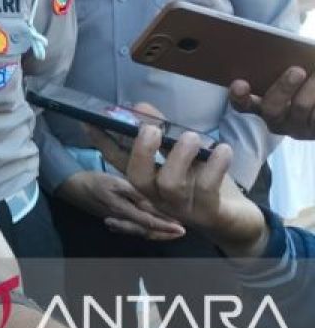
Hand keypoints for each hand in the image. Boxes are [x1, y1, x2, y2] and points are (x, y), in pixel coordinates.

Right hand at [55, 165, 184, 239]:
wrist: (72, 186)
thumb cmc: (94, 182)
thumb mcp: (114, 182)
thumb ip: (134, 192)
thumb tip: (153, 202)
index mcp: (123, 211)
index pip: (149, 222)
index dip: (166, 226)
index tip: (181, 228)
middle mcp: (122, 220)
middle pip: (147, 232)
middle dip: (165, 234)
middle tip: (181, 232)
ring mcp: (118, 221)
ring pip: (141, 232)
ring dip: (157, 233)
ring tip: (171, 231)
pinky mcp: (115, 219)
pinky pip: (134, 228)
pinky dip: (146, 229)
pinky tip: (152, 227)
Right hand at [93, 123, 268, 257]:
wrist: (236, 220)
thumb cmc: (204, 181)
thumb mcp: (183, 153)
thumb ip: (163, 131)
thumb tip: (140, 108)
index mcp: (149, 180)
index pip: (119, 160)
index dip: (103, 141)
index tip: (90, 121)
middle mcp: (158, 196)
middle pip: (138, 178)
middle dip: (142, 151)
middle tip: (152, 129)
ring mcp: (181, 208)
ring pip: (170, 184)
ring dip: (180, 156)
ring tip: (193, 137)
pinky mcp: (208, 214)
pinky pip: (206, 188)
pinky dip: (215, 165)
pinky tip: (223, 149)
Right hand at [230, 67, 314, 138]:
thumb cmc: (304, 72)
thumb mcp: (292, 67)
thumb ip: (279, 60)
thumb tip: (282, 45)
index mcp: (261, 105)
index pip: (242, 104)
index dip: (239, 96)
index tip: (240, 83)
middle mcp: (277, 120)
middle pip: (271, 108)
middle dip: (282, 88)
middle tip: (297, 70)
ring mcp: (299, 129)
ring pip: (300, 107)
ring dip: (312, 86)